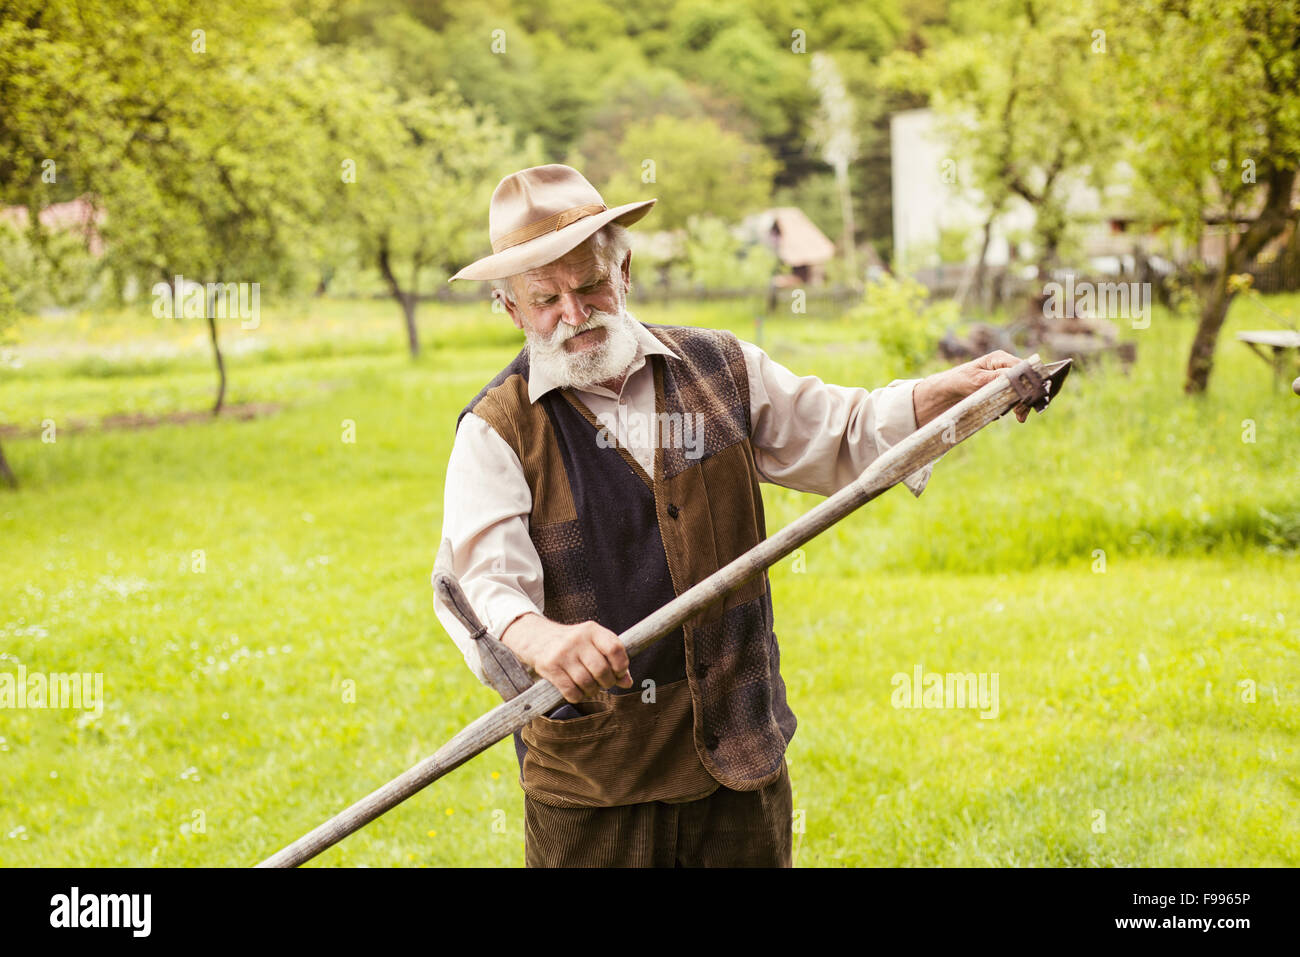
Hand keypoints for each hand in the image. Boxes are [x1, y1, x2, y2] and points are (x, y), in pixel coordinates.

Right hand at [500, 613, 632, 703]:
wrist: (536, 638)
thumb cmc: (572, 644)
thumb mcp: (592, 643)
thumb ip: (612, 659)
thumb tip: (628, 682)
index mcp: (592, 630)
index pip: (615, 649)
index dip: (621, 666)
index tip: (619, 673)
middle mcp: (577, 640)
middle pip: (602, 669)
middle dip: (607, 682)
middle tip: (604, 683)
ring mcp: (563, 653)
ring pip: (587, 682)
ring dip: (592, 691)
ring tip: (590, 688)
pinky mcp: (550, 667)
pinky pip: (571, 691)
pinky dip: (578, 696)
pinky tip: (577, 692)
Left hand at [912, 350, 1029, 425]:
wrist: (944, 394)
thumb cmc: (957, 381)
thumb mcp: (977, 380)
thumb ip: (997, 378)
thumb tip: (1017, 377)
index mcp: (1000, 358)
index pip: (1025, 368)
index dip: (1031, 382)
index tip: (1028, 398)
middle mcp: (1005, 367)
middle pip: (1027, 382)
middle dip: (1026, 398)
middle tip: (1021, 414)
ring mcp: (1004, 380)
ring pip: (1022, 393)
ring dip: (1018, 406)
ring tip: (1017, 417)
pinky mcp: (1001, 392)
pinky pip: (1012, 401)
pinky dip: (1010, 409)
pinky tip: (1001, 413)